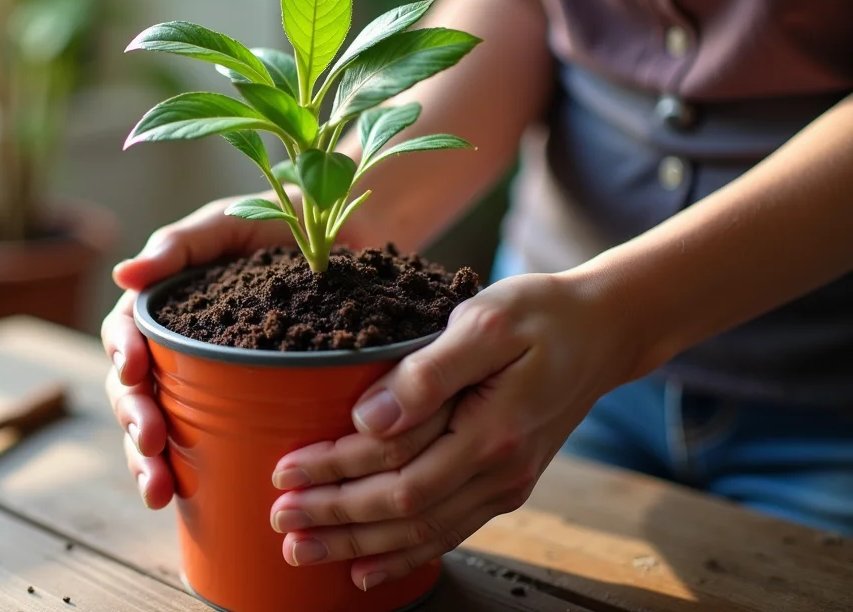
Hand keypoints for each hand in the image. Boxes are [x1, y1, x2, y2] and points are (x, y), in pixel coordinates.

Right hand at [103, 195, 321, 508]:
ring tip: (159, 491)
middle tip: (149, 450)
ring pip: (166, 426)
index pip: (125, 336)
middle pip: (137, 393)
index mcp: (166, 304)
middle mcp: (179, 346)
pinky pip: (216, 439)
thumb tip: (121, 274)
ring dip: (150, 461)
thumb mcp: (228, 221)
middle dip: (134, 426)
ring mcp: (211, 378)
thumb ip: (180, 244)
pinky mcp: (248, 401)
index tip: (134, 375)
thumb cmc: (278, 215)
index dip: (122, 358)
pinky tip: (193, 499)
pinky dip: (198, 472)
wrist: (345, 232)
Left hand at [268, 271, 640, 590]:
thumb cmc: (541, 315)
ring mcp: (504, 484)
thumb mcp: (486, 321)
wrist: (603, 332)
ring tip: (303, 551)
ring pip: (422, 532)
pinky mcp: (504, 486)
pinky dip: (404, 555)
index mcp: (491, 429)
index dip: (335, 473)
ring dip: (358, 545)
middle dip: (335, 518)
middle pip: (402, 511)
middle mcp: (499, 470)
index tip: (285, 471)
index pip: (396, 466)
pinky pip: (448, 533)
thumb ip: (429, 371)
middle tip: (280, 522)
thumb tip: (369, 417)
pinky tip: (367, 568)